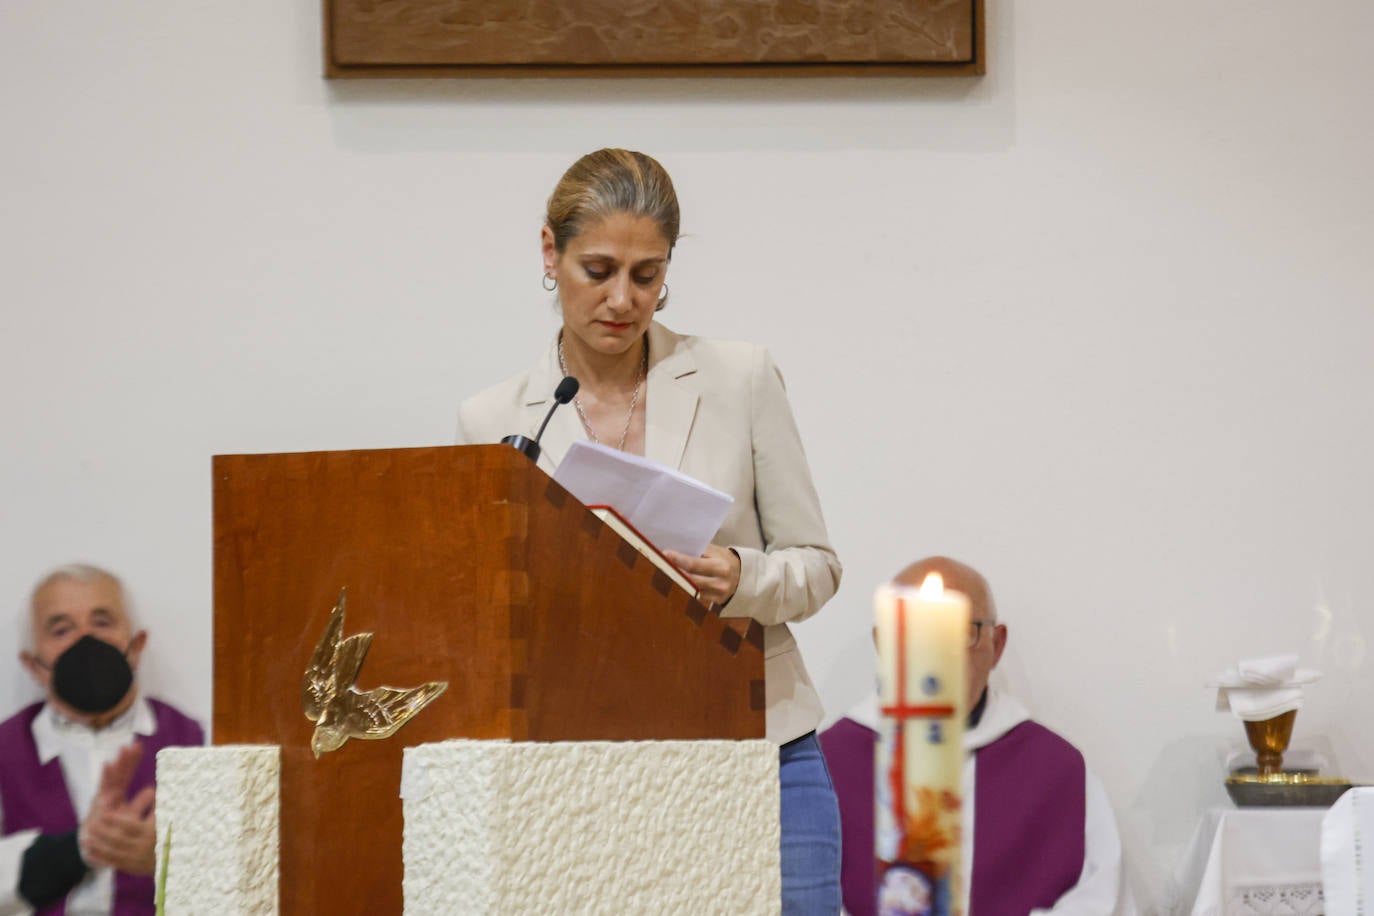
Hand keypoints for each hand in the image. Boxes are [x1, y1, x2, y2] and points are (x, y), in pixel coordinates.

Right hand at [81, 744, 157, 875]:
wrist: (90, 847)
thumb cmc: (111, 828)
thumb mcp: (127, 814)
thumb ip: (139, 801)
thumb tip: (154, 789)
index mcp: (115, 794)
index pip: (123, 774)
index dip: (130, 761)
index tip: (137, 745)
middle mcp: (106, 797)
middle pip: (115, 776)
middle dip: (122, 763)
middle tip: (129, 747)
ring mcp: (100, 807)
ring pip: (105, 790)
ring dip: (109, 777)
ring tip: (112, 763)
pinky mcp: (96, 819)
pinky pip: (100, 809)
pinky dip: (102, 800)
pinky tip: (104, 796)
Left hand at [664, 544, 740, 607]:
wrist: (744, 577)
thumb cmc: (725, 560)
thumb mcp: (717, 552)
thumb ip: (700, 551)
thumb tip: (679, 548)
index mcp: (721, 566)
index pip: (694, 564)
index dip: (678, 559)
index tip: (665, 553)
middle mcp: (720, 582)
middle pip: (690, 579)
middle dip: (674, 571)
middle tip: (660, 563)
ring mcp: (717, 594)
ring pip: (691, 589)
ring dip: (678, 581)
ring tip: (665, 572)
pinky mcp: (715, 602)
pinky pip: (696, 596)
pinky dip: (686, 588)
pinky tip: (676, 582)